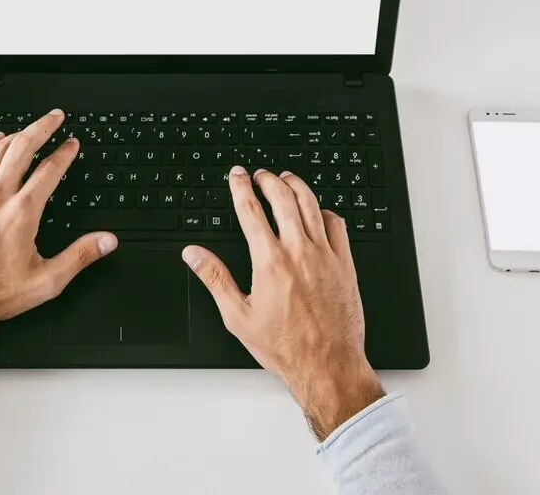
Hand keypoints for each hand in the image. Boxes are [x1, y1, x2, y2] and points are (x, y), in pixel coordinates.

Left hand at [0, 110, 116, 376]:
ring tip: (29, 128)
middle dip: (41, 127)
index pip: (49, 170)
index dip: (64, 152)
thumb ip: (80, 256)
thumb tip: (106, 241)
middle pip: (21, 147)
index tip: (72, 144)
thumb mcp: (47, 280)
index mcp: (21, 213)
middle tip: (54, 117)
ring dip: (16, 134)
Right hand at [183, 165, 384, 438]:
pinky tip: (318, 212)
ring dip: (297, 186)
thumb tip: (194, 254)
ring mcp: (325, 256)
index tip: (237, 175)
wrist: (327, 365)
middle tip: (260, 173)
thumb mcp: (238, 316)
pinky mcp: (345, 264)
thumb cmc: (285, 347)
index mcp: (270, 262)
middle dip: (269, 179)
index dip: (241, 187)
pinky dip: (325, 212)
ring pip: (311, 205)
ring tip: (286, 178)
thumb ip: (215, 279)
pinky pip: (337, 225)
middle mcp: (299, 252)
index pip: (251, 210)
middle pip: (283, 198)